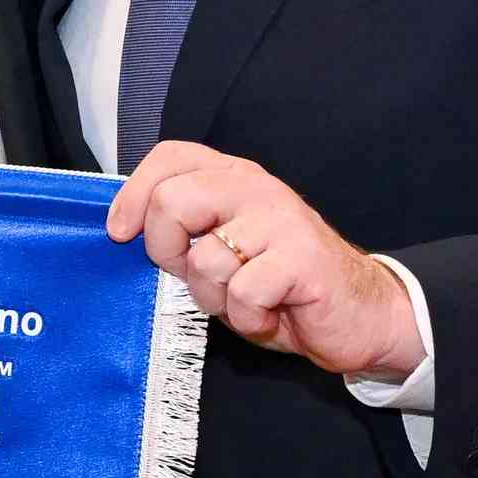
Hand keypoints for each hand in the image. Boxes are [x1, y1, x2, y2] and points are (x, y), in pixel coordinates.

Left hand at [108, 142, 423, 378]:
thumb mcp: (222, 253)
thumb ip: (186, 234)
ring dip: (215, 298)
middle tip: (189, 275)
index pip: (170, 158)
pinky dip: (249, 318)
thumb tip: (125, 231)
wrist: (356, 314)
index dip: (134, 194)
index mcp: (233, 178)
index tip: (120, 234)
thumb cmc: (279, 287)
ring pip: (205, 259)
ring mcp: (281, 220)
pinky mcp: (302, 258)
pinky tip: (270, 315)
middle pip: (173, 200)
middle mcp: (256, 188)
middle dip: (166, 251)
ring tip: (245, 301)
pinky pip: (243, 292)